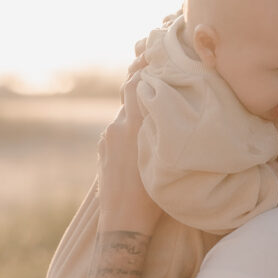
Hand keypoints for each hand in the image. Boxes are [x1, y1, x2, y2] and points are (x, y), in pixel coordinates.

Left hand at [97, 73, 161, 234]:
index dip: (145, 66)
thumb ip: (164, 127)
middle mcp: (117, 128)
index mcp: (133, 127)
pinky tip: (144, 142)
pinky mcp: (103, 150)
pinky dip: (131, 129)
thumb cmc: (153, 197)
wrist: (123, 223)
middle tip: (161, 77)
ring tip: (158, 119)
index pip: (136, 82)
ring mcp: (107, 139)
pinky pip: (119, 130)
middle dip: (145, 85)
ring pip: (126, 114)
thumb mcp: (166, 158)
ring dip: (140, 112)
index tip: (156, 54)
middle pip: (131, 94)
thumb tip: (175, 103)